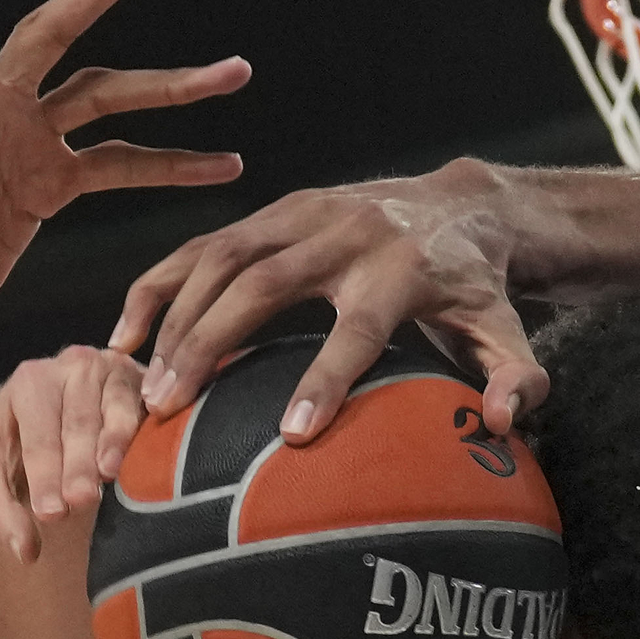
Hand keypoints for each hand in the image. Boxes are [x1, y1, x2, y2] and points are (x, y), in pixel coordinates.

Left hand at [0, 346, 146, 561]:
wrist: (69, 430)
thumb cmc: (27, 455)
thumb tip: (26, 551)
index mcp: (26, 385)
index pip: (35, 431)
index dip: (42, 472)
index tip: (50, 512)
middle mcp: (67, 368)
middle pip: (73, 421)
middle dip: (74, 464)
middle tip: (78, 501)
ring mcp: (108, 370)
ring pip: (109, 411)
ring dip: (107, 446)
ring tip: (104, 478)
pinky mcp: (141, 380)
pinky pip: (138, 405)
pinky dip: (133, 432)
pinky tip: (133, 456)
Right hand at [108, 157, 550, 443]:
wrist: (460, 204)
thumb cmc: (476, 289)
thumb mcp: (506, 332)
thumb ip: (516, 377)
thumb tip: (503, 422)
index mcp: (402, 270)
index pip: (358, 327)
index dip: (326, 378)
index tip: (291, 434)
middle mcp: (345, 233)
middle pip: (266, 284)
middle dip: (212, 343)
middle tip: (169, 408)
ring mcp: (301, 213)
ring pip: (222, 255)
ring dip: (175, 318)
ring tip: (142, 386)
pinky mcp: (272, 208)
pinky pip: (202, 242)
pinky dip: (160, 284)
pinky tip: (123, 335)